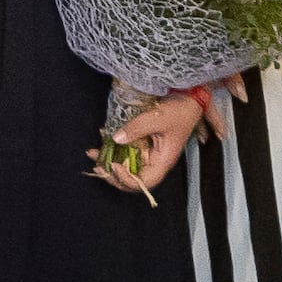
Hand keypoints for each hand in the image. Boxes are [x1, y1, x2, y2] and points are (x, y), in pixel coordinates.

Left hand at [92, 88, 208, 196]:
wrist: (188, 99)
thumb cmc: (179, 110)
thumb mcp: (157, 118)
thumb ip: (136, 128)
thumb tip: (116, 139)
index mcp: (163, 161)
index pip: (144, 182)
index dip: (127, 180)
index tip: (114, 165)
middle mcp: (155, 160)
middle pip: (132, 178)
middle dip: (113, 175)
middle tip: (97, 165)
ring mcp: (148, 152)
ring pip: (126, 165)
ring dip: (108, 161)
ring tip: (93, 153)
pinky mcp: (142, 142)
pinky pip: (126, 150)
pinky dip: (113, 147)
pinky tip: (103, 139)